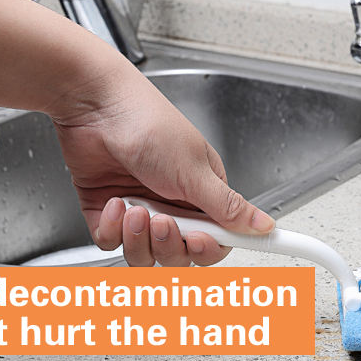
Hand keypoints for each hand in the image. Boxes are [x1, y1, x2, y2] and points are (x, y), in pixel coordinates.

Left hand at [47, 55, 274, 266]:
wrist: (97, 107)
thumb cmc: (148, 123)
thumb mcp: (194, 170)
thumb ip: (227, 207)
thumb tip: (264, 225)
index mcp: (202, 191)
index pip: (218, 237)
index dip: (211, 247)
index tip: (201, 244)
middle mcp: (173, 203)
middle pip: (180, 253)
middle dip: (170, 244)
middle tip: (164, 221)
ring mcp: (140, 208)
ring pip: (146, 254)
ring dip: (139, 238)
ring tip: (135, 209)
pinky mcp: (108, 211)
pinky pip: (113, 242)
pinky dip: (112, 228)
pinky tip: (114, 202)